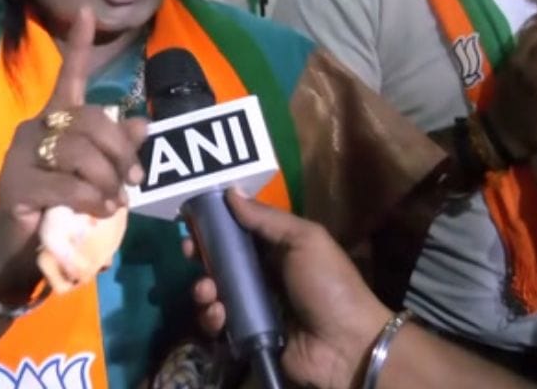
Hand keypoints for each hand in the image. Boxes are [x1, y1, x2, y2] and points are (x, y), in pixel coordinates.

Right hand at [0, 8, 146, 291]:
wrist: (18, 245)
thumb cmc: (59, 204)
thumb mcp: (94, 174)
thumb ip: (115, 149)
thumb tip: (141, 123)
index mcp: (55, 119)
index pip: (70, 76)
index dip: (78, 44)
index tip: (86, 9)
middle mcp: (36, 128)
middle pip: (89, 120)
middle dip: (119, 152)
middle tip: (133, 181)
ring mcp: (22, 155)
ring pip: (79, 152)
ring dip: (107, 180)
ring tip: (117, 201)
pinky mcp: (17, 184)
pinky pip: (67, 184)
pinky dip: (93, 198)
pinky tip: (103, 209)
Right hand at [190, 191, 389, 388]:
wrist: (346, 345)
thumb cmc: (329, 285)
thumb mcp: (305, 240)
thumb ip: (267, 218)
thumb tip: (230, 192)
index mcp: (276, 250)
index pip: (237, 232)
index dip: (214, 225)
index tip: (193, 219)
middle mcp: (261, 276)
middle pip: (219, 261)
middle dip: (200, 254)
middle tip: (190, 252)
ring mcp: (251, 307)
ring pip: (212, 293)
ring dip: (203, 288)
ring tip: (208, 290)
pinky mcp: (245, 336)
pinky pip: (217, 325)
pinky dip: (211, 318)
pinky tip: (220, 314)